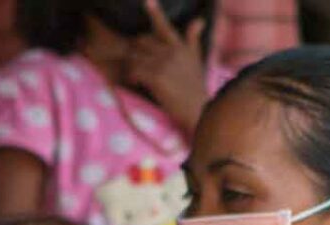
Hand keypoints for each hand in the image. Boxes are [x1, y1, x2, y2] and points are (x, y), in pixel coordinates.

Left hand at [126, 0, 208, 135]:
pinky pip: (134, 70)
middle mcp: (172, 52)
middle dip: (135, 51)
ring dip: (131, 65)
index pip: (164, 27)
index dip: (155, 13)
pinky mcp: (157, 77)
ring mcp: (164, 64)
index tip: (148, 1)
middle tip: (136, 64)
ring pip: (135, 56)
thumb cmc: (195, 88)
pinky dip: (131, 76)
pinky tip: (135, 83)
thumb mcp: (196, 61)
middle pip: (141, 42)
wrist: (198, 110)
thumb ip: (193, 40)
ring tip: (136, 76)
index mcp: (181, 47)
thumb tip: (198, 20)